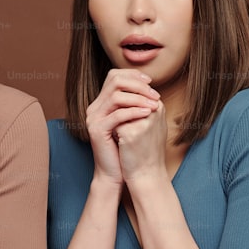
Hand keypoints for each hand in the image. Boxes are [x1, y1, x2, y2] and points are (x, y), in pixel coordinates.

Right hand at [85, 69, 159, 186]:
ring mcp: (94, 118)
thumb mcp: (130, 121)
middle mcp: (94, 107)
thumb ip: (134, 104)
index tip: (150, 82)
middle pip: (114, 81)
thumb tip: (150, 87)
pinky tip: (147, 113)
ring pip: (116, 96)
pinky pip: (117, 115)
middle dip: (138, 84)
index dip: (133, 75)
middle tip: (155, 93)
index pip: (114, 76)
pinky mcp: (97, 130)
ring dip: (138, 97)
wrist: (114, 172)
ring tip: (154, 103)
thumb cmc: (125, 148)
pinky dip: (134, 111)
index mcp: (101, 103)